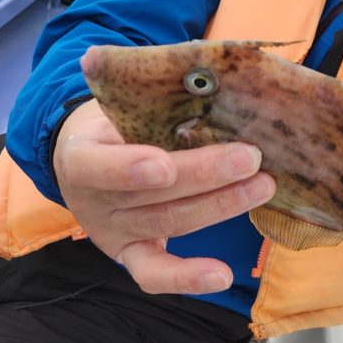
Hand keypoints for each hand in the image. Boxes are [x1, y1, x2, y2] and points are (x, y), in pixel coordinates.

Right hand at [52, 99, 274, 293]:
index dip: (129, 168)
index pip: (98, 166)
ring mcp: (112, 231)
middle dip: (205, 176)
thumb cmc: (114, 120)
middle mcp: (93, 199)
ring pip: (168, 223)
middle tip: (251, 158)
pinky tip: (222, 275)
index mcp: (80, 154)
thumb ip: (146, 97)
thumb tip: (176, 64)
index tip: (164, 165)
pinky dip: (188, 278)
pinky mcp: (130, 254)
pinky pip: (155, 273)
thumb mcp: (117, 103)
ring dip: (220, 206)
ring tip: (262, 186)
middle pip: (151, 195)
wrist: (86, 154)